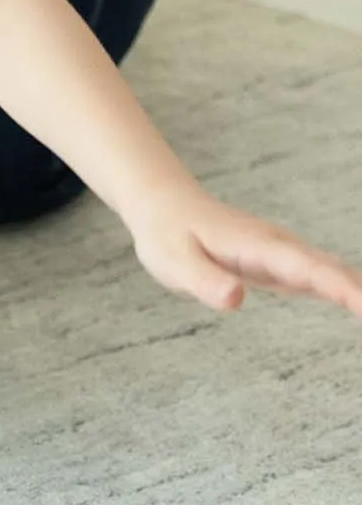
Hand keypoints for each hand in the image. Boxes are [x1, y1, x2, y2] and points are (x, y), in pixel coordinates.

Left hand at [130, 184, 361, 316]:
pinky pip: (322, 276)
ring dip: (361, 292)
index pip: (309, 269)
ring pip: (333, 271)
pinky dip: (347, 291)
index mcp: (258, 246)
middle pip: (333, 270)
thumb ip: (204, 280)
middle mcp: (278, 247)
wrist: (163, 204)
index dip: (343, 289)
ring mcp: (282, 254)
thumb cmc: (166, 233)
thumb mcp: (173, 262)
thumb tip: (234, 299)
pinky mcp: (279, 263)